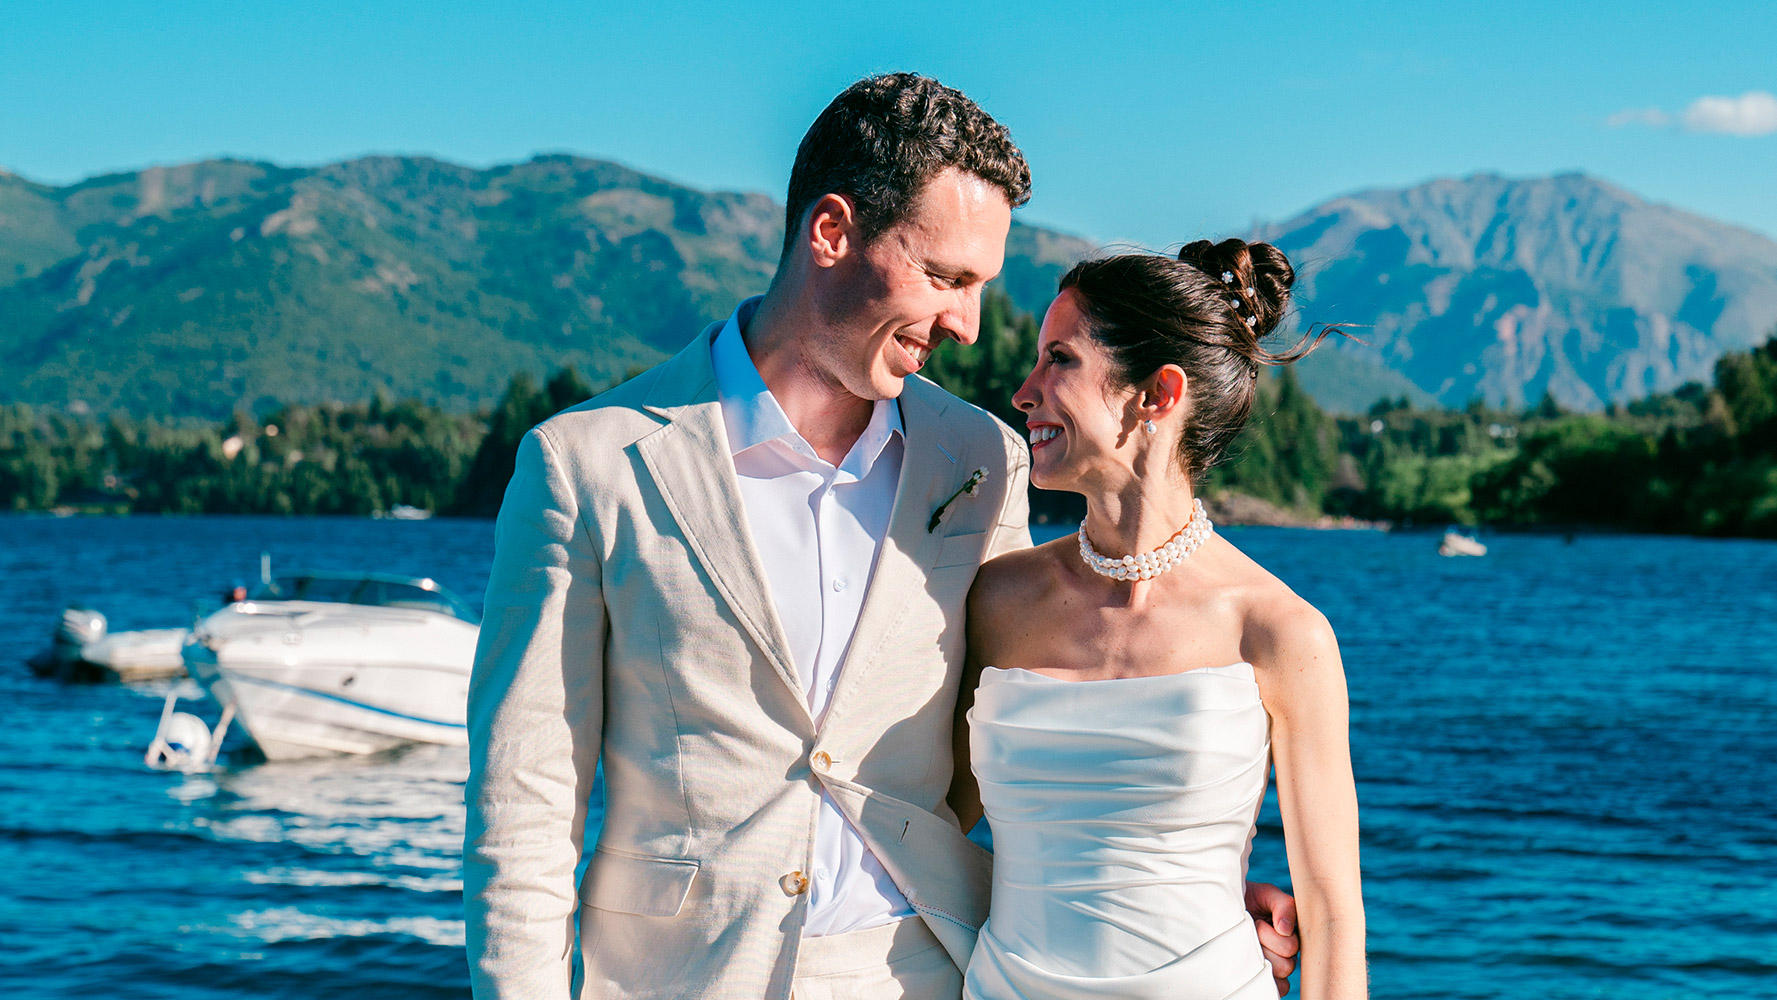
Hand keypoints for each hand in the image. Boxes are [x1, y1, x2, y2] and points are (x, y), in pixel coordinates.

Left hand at [1245, 879, 1298, 995]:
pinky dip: (1264, 980)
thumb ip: (1284, 905)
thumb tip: (1286, 930)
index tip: (1259, 921)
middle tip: (1251, 933)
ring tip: (1249, 944)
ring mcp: (1277, 966)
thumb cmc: (1248, 899)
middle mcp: (1288, 953)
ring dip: (1260, 959)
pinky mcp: (1266, 978)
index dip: (1271, 935)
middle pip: (1287, 965)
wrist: (1225, 906)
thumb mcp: (1267, 894)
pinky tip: (1251, 963)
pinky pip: (1277, 989)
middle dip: (1264, 946)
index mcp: (1293, 934)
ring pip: (1279, 977)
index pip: (1291, 947)